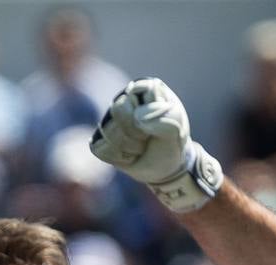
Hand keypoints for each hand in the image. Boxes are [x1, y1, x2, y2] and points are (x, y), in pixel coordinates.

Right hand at [90, 77, 223, 212]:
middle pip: (118, 110)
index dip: (151, 114)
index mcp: (144, 87)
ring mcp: (109, 119)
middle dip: (137, 132)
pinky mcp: (99, 139)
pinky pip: (101, 148)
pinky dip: (119, 158)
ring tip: (141, 146)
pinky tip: (130, 154)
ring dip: (130, 147)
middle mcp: (123, 98)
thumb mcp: (176, 130)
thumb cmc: (171, 143)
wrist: (165, 166)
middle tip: (149, 137)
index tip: (162, 123)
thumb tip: (137, 118)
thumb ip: (164, 118)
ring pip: (108, 131)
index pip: (137, 94)